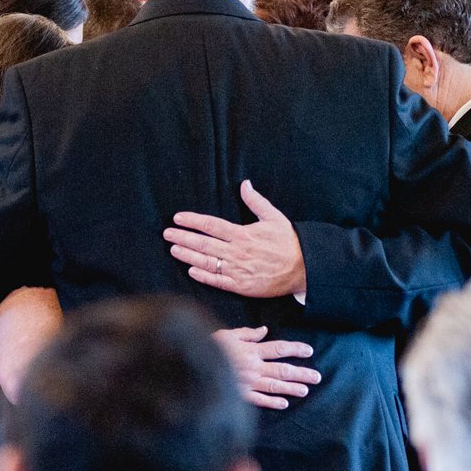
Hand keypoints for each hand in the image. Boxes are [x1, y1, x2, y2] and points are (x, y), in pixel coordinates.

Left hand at [165, 180, 305, 297]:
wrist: (303, 269)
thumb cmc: (289, 242)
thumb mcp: (274, 217)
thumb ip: (256, 201)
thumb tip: (245, 184)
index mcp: (243, 234)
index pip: (211, 225)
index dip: (192, 221)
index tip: (178, 218)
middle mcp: (237, 252)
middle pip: (203, 243)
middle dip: (183, 238)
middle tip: (167, 234)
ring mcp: (238, 270)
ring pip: (207, 262)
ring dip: (188, 255)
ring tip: (173, 249)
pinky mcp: (242, 286)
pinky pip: (218, 281)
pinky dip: (203, 276)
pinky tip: (191, 270)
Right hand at [213, 326, 321, 409]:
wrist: (191, 366)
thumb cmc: (209, 347)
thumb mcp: (228, 334)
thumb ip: (248, 333)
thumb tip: (264, 330)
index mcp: (251, 350)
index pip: (279, 349)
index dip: (295, 349)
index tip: (309, 351)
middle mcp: (253, 367)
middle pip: (282, 370)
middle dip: (301, 373)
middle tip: (317, 377)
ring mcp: (247, 382)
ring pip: (274, 386)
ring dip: (291, 388)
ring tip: (305, 391)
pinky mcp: (239, 395)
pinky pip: (259, 400)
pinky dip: (272, 402)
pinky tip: (283, 404)